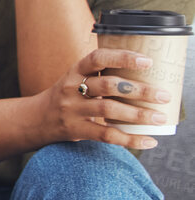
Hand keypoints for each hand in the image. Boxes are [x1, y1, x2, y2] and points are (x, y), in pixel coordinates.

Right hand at [32, 48, 171, 151]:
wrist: (36, 118)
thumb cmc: (66, 97)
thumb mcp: (76, 80)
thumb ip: (101, 77)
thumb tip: (146, 78)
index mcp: (74, 71)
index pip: (97, 58)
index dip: (122, 58)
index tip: (147, 61)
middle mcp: (71, 88)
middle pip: (108, 85)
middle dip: (139, 90)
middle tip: (163, 95)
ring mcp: (72, 110)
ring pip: (108, 110)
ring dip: (138, 115)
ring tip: (159, 118)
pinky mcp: (76, 130)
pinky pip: (106, 135)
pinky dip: (130, 139)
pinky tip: (148, 141)